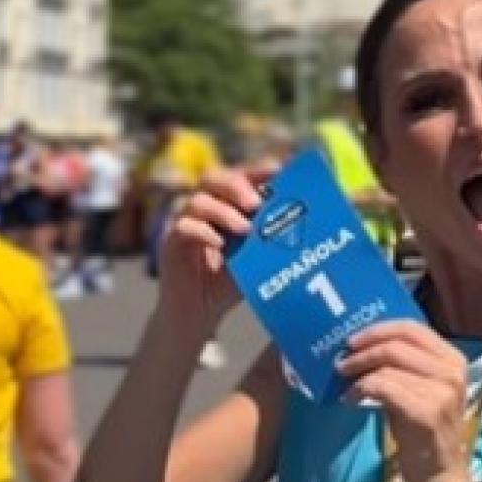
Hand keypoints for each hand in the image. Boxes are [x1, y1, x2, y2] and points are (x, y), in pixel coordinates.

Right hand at [155, 168, 262, 340]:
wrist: (200, 312)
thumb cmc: (230, 282)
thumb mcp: (256, 259)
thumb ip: (272, 240)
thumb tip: (309, 227)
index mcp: (228, 205)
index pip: (240, 177)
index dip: (257, 170)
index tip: (278, 170)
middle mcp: (206, 208)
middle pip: (214, 178)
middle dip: (237, 186)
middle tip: (256, 204)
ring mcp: (187, 223)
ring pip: (198, 201)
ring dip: (223, 211)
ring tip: (245, 229)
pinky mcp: (172, 243)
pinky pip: (183, 227)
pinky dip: (202, 232)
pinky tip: (220, 244)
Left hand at [337, 322, 471, 481]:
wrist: (441, 474)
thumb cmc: (425, 432)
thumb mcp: (421, 390)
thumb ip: (403, 366)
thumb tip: (363, 348)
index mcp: (454, 360)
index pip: (412, 328)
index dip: (378, 329)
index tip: (353, 340)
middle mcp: (452, 372)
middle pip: (397, 345)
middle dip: (362, 351)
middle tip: (341, 363)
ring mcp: (442, 391)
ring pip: (387, 366)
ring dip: (358, 373)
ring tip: (344, 384)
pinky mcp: (426, 411)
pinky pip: (383, 387)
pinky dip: (361, 390)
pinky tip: (351, 399)